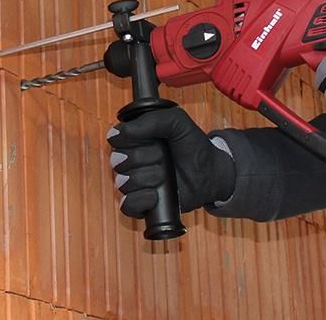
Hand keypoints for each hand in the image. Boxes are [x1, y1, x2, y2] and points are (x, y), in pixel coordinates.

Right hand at [106, 106, 235, 217]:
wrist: (209, 171)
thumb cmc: (191, 145)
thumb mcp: (176, 122)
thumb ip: (151, 120)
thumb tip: (117, 133)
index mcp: (133, 140)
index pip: (116, 139)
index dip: (134, 139)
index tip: (153, 139)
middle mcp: (129, 161)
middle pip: (119, 161)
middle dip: (147, 157)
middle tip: (164, 157)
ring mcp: (134, 184)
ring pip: (124, 182)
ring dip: (149, 178)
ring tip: (165, 176)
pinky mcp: (140, 204)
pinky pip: (127, 205)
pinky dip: (143, 200)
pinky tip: (157, 195)